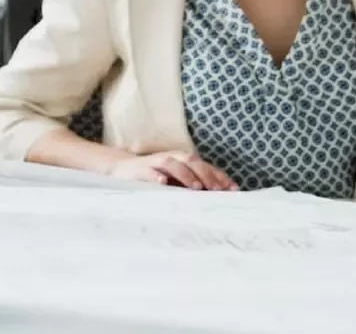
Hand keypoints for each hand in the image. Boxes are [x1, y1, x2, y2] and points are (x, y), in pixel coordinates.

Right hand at [107, 151, 238, 190]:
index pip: (206, 166)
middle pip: (192, 161)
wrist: (122, 169)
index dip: (220, 176)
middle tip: (217, 190)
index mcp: (184, 161)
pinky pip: (148, 171)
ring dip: (186, 174)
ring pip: (173, 163)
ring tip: (196, 187)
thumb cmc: (155, 177)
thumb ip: (193, 185)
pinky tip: (163, 183)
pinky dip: (156, 176)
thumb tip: (218, 197)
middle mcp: (172, 158)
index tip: (233, 190)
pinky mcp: (139, 169)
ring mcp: (155, 162)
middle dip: (206, 175)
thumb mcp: (176, 181)